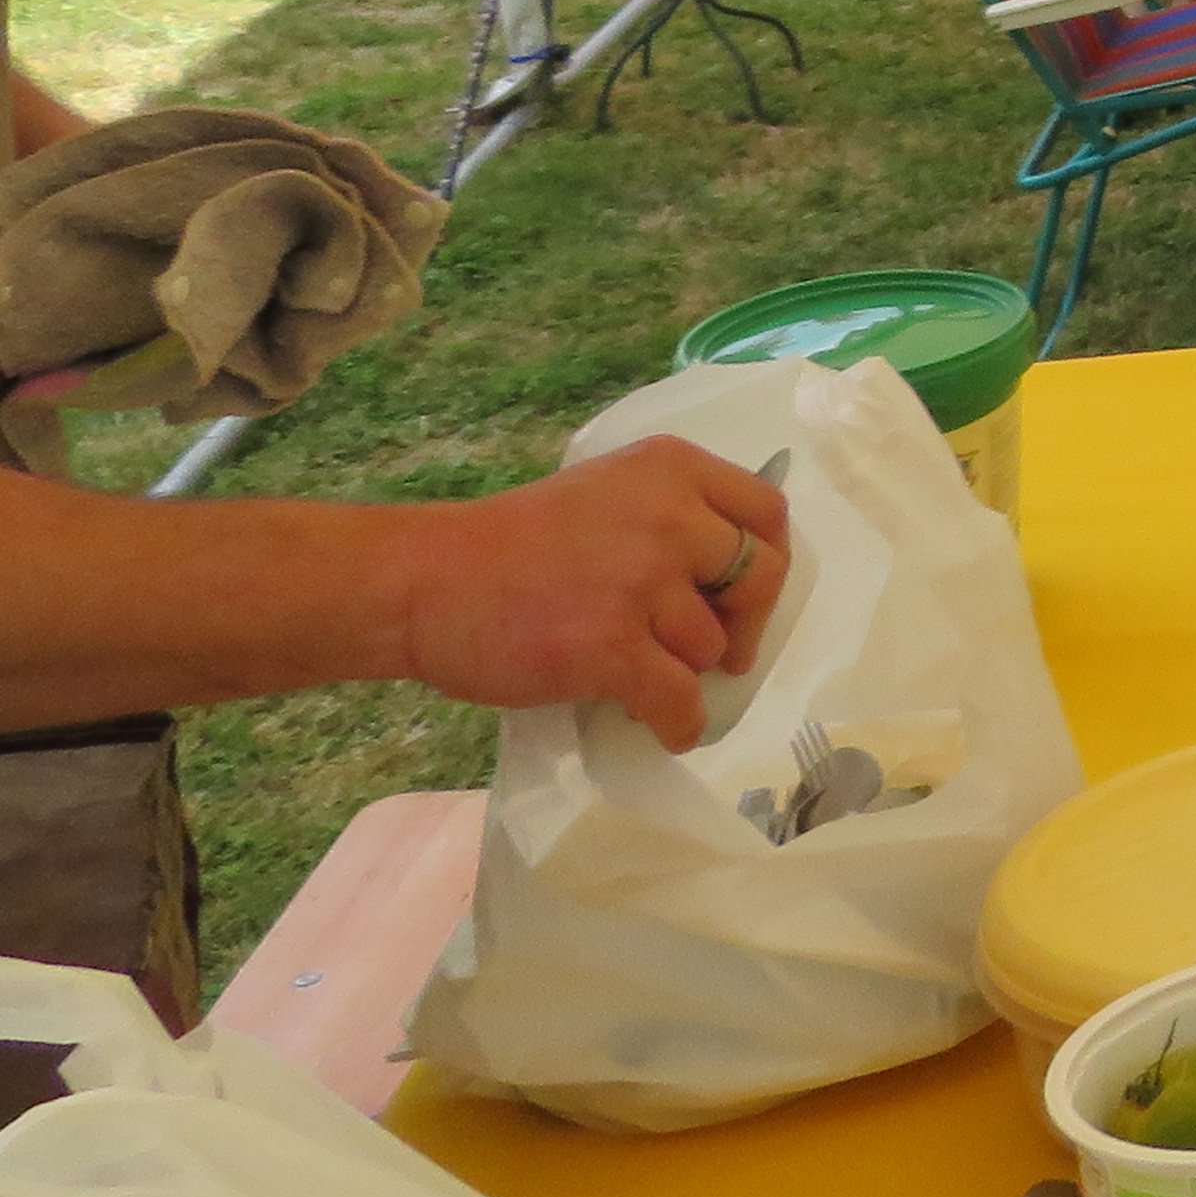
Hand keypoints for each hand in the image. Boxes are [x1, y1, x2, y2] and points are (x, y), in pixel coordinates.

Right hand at [386, 435, 789, 745]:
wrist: (426, 582)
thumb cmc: (512, 543)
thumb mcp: (608, 491)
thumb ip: (672, 512)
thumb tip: (736, 571)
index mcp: (672, 468)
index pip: (766, 512)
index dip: (769, 560)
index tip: (747, 594)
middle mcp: (669, 515)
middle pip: (759, 578)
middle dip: (746, 624)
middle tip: (723, 652)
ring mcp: (642, 581)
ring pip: (711, 647)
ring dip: (686, 671)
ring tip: (644, 673)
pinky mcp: (612, 648)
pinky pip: (680, 700)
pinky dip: (681, 723)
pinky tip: (669, 728)